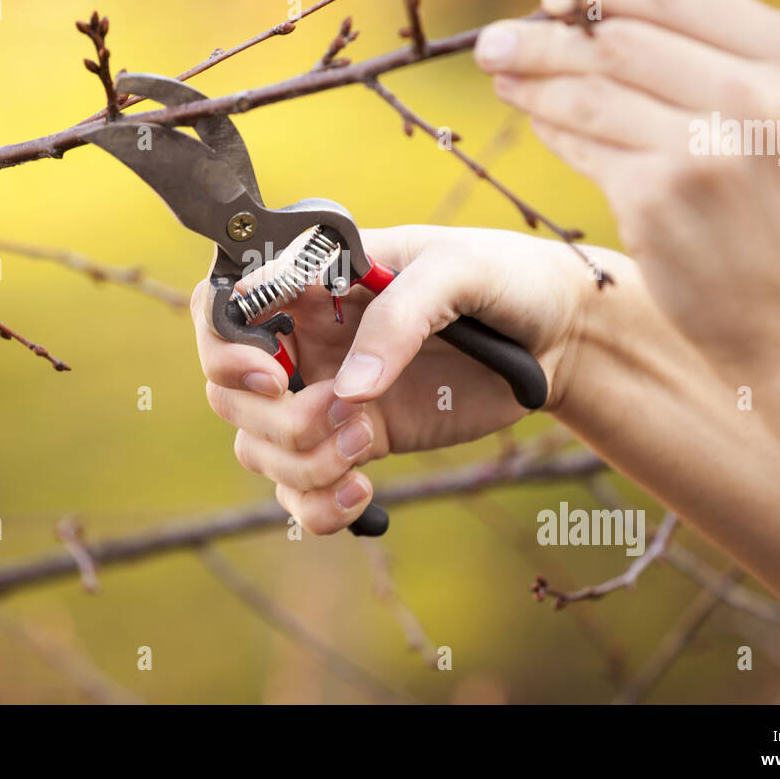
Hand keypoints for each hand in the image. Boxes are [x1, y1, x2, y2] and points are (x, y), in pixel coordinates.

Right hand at [191, 225, 589, 533]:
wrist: (555, 336)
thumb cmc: (504, 279)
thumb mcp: (458, 272)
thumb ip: (400, 316)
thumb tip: (349, 390)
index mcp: (315, 280)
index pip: (225, 304)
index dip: (223, 346)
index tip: (268, 375)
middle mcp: (307, 338)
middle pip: (230, 391)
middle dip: (272, 416)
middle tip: (340, 411)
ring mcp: (327, 393)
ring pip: (260, 447)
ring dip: (300, 461)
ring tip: (363, 447)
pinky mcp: (356, 442)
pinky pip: (302, 490)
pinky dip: (317, 506)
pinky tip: (363, 493)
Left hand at [475, 0, 779, 370]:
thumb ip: (722, 64)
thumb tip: (600, 16)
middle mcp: (757, 95)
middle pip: (619, 38)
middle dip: (543, 36)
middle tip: (493, 41)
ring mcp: (705, 148)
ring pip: (590, 93)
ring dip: (533, 81)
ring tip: (501, 77)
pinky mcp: (657, 200)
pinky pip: (584, 147)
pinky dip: (553, 131)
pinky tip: (537, 123)